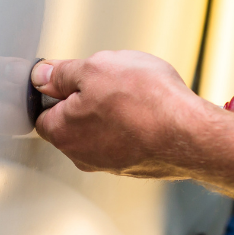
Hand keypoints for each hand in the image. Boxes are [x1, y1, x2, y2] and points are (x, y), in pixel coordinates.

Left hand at [30, 51, 212, 176]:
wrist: (191, 134)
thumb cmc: (146, 103)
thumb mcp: (95, 68)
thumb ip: (62, 73)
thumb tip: (44, 75)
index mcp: (62, 132)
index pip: (42, 112)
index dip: (56, 90)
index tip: (71, 77)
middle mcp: (82, 155)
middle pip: (73, 122)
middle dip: (87, 100)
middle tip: (109, 82)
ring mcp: (110, 164)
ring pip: (102, 130)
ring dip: (113, 112)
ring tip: (134, 95)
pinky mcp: (136, 165)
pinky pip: (126, 139)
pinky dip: (134, 125)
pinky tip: (149, 110)